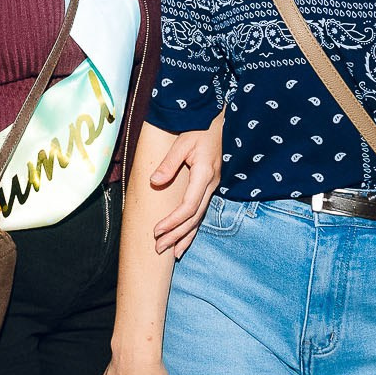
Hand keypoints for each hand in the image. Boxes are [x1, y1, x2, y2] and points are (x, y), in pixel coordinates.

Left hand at [148, 115, 221, 258]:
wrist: (221, 122)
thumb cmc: (201, 129)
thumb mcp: (183, 142)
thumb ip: (169, 163)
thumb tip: (154, 181)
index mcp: (204, 174)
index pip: (188, 206)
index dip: (172, 221)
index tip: (156, 231)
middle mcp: (211, 184)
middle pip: (194, 217)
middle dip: (176, 235)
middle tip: (159, 249)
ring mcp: (213, 187)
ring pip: (200, 218)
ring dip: (185, 236)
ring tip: (172, 253)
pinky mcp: (211, 186)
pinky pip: (202, 211)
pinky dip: (193, 227)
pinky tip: (186, 239)